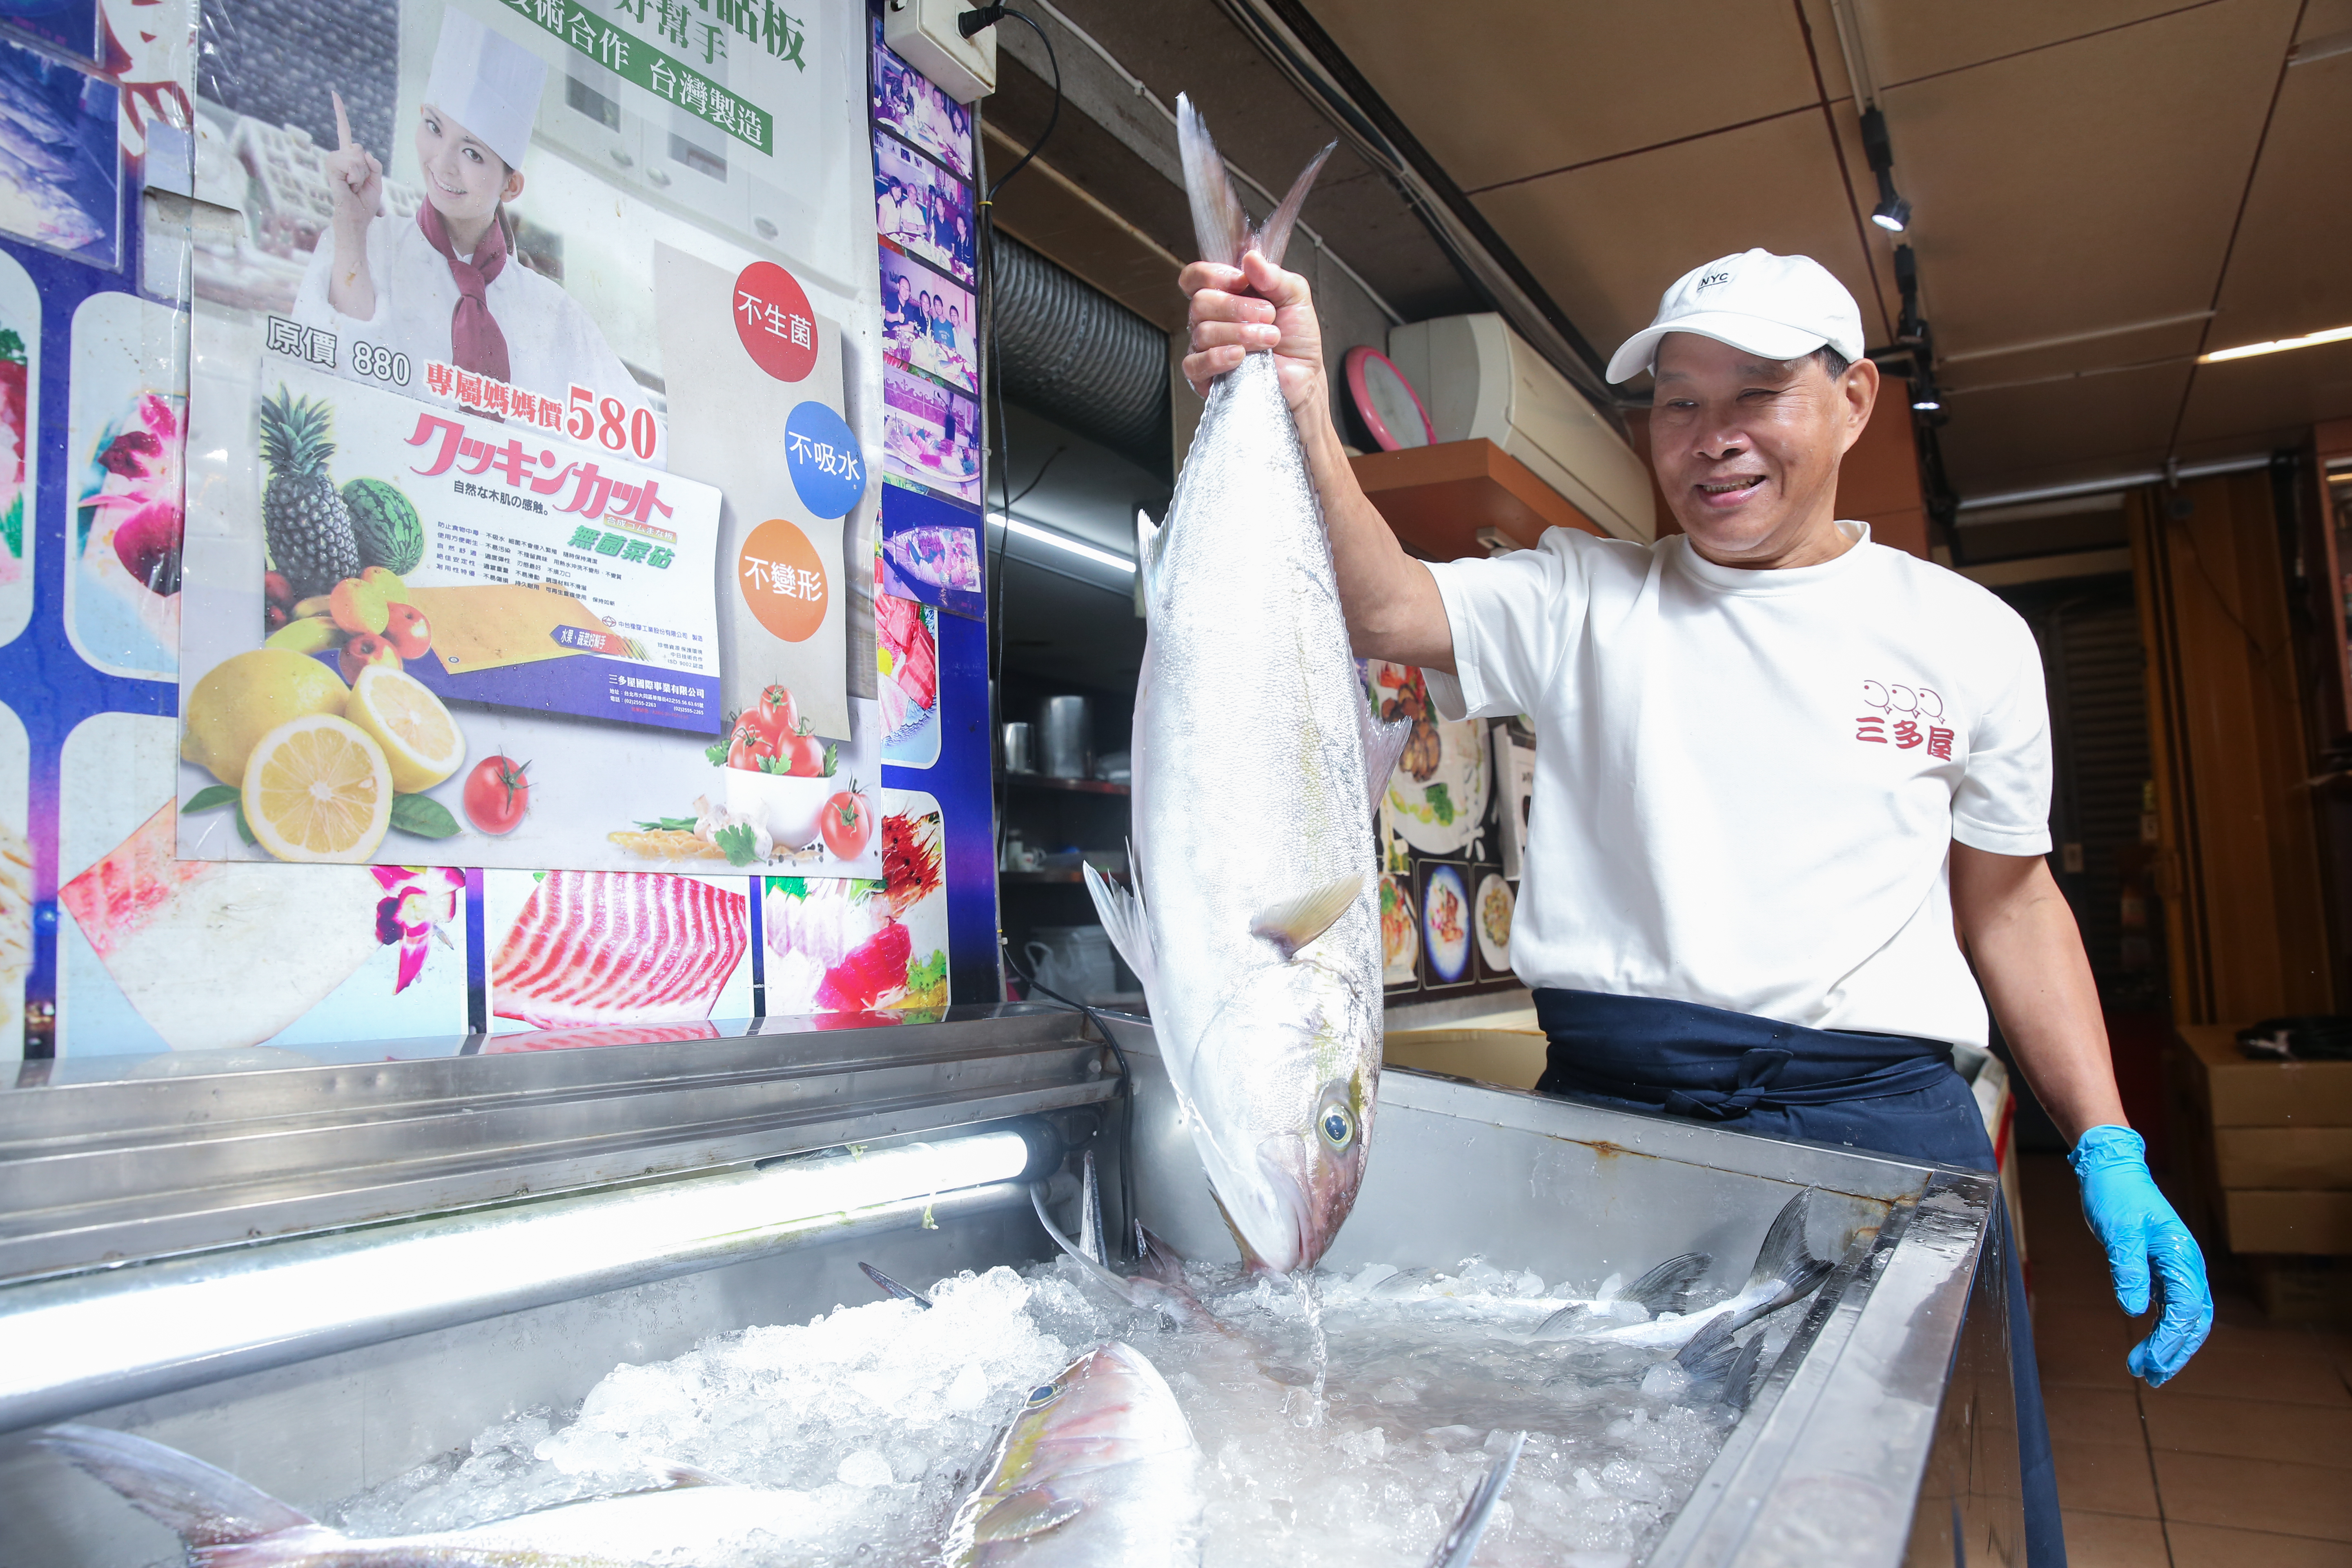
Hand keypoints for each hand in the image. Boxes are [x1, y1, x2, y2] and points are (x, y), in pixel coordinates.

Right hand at [325, 90, 382, 237]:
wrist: (356, 217)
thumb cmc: (364, 202)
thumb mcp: (376, 180)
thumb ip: (374, 163)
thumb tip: (363, 153)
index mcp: (348, 157)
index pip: (344, 131)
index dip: (340, 113)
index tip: (333, 94)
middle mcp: (338, 157)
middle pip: (359, 148)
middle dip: (366, 168)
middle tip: (358, 184)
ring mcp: (332, 162)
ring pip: (356, 156)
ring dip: (361, 174)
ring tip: (354, 186)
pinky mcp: (330, 168)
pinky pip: (352, 164)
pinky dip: (356, 177)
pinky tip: (349, 186)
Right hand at [1180, 251, 1325, 416]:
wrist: (1304, 376)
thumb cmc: (1297, 339)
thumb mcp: (1295, 297)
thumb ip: (1274, 275)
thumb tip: (1251, 258)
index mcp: (1227, 295)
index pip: (1197, 277)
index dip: (1212, 275)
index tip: (1241, 281)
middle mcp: (1212, 319)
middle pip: (1200, 302)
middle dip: (1237, 308)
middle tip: (1268, 316)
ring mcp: (1205, 347)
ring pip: (1202, 331)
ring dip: (1241, 333)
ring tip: (1269, 339)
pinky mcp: (1204, 375)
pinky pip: (1195, 362)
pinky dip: (1218, 357)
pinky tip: (1240, 355)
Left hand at [2070, 1125, 2211, 1384]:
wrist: (2112, 1170)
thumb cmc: (2116, 1195)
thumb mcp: (2118, 1231)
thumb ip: (2127, 1269)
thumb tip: (2132, 1309)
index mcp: (2182, 1256)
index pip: (2186, 1309)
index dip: (2171, 1340)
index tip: (2153, 1363)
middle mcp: (2185, 1265)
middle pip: (2192, 1319)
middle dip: (2175, 1351)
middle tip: (2152, 1377)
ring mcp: (2175, 1268)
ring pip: (2183, 1316)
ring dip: (2169, 1344)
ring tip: (2147, 1371)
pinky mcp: (2159, 1268)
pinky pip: (2169, 1306)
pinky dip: (2161, 1328)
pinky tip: (2147, 1345)